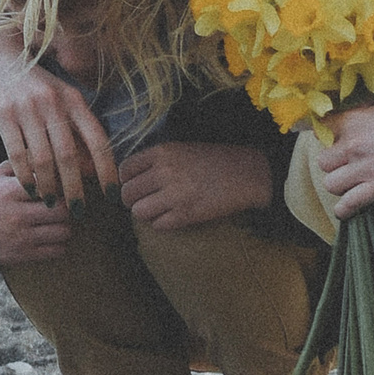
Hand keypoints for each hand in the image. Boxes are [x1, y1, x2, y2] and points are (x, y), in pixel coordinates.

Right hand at [0, 27, 118, 204]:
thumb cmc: (33, 82)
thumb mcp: (60, 99)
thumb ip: (76, 130)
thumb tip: (93, 168)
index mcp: (74, 99)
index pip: (98, 139)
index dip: (107, 169)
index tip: (112, 193)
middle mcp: (53, 103)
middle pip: (69, 155)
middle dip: (75, 187)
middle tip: (77, 210)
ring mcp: (27, 108)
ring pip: (42, 157)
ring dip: (48, 185)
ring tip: (50, 202)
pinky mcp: (3, 114)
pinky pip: (16, 152)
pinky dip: (24, 174)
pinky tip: (29, 188)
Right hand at [0, 162, 75, 266]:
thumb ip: (24, 162)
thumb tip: (55, 153)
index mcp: (10, 191)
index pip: (51, 185)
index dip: (62, 184)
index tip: (63, 183)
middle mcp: (16, 215)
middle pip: (63, 210)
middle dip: (68, 206)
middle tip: (67, 203)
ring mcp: (20, 238)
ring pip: (64, 231)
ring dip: (67, 225)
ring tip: (60, 220)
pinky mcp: (23, 256)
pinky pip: (57, 251)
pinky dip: (61, 243)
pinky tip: (52, 236)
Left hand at [118, 140, 274, 233]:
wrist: (248, 174)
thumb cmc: (216, 160)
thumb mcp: (183, 149)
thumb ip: (158, 160)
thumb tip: (133, 178)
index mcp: (163, 152)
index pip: (125, 169)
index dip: (127, 180)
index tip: (135, 185)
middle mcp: (165, 171)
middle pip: (127, 193)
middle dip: (133, 200)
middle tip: (146, 201)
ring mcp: (175, 194)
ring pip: (138, 212)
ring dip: (146, 214)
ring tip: (159, 210)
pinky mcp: (186, 215)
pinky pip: (158, 225)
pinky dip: (162, 223)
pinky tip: (173, 216)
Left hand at [311, 94, 373, 218]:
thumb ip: (365, 114)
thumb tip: (359, 118)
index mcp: (354, 119)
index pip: (320, 129)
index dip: (326, 138)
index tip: (333, 142)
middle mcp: (353, 143)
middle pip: (323, 162)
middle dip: (335, 165)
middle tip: (349, 165)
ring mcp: (365, 167)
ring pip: (330, 184)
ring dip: (341, 186)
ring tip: (353, 185)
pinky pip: (348, 204)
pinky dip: (345, 210)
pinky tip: (348, 210)